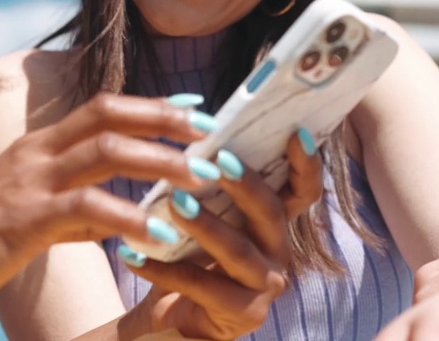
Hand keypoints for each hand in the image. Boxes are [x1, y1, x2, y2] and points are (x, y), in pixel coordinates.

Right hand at [0, 93, 216, 307]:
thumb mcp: (30, 216)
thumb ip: (73, 211)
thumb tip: (115, 217)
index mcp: (38, 147)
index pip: (103, 108)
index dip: (151, 104)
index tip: (196, 105)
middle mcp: (36, 153)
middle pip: (110, 114)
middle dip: (166, 118)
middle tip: (213, 131)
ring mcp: (30, 181)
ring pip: (106, 152)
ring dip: (161, 161)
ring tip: (204, 178)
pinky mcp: (25, 217)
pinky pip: (87, 208)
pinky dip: (131, 218)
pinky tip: (162, 235)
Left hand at [124, 131, 323, 339]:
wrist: (178, 313)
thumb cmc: (193, 253)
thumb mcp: (206, 215)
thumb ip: (209, 182)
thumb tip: (192, 125)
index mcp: (273, 222)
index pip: (302, 191)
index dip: (306, 164)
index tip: (298, 132)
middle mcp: (278, 251)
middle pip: (270, 212)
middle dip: (244, 184)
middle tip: (213, 161)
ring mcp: (264, 285)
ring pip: (237, 250)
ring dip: (205, 224)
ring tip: (174, 202)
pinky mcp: (242, 313)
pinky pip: (198, 286)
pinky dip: (162, 269)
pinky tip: (131, 255)